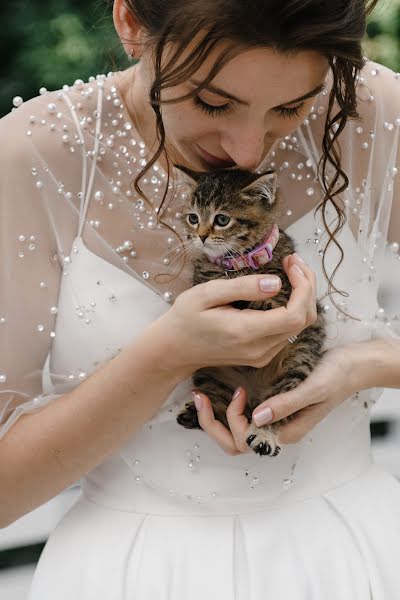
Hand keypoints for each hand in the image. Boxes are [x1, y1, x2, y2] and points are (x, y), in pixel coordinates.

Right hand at [155, 252, 315, 380]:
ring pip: (300, 326)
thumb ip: (242, 288)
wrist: (175, 349)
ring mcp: (263, 355)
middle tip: (294, 261)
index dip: (303, 287)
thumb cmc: (186, 317)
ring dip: (302, 296)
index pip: (295, 315)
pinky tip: (284, 290)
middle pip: (304, 320)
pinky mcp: (262, 355)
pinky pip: (289, 331)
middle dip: (307, 287)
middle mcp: (259, 349)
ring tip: (290, 270)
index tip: (291, 263)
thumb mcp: (206, 294)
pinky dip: (294, 308)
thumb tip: (277, 283)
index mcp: (246, 332)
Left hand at [193, 345, 355, 454]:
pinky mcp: (272, 405)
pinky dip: (226, 407)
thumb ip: (286, 404)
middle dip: (212, 425)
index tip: (240, 390)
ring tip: (203, 395)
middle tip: (199, 398)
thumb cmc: (337, 375)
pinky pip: (243, 415)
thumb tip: (256, 418)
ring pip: (236, 432)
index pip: (245, 440)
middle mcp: (277, 429)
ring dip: (216, 418)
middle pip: (234, 443)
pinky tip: (219, 389)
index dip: (234, 418)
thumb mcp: (313, 388)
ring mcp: (274, 419)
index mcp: (285, 432)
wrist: (353, 364)